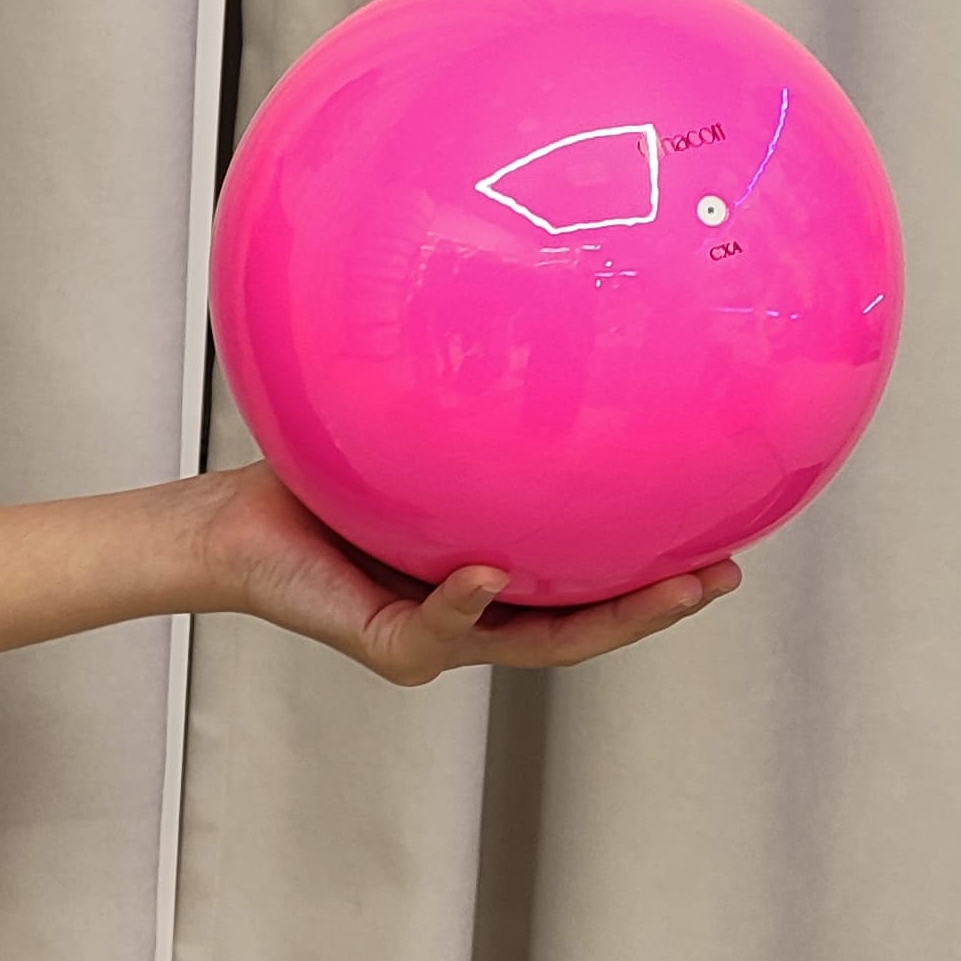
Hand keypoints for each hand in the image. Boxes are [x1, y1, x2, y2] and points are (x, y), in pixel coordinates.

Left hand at [198, 459, 741, 686]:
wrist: (235, 523)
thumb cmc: (317, 476)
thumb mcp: (408, 431)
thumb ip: (466, 405)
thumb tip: (527, 314)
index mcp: (494, 573)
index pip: (590, 580)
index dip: (656, 568)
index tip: (725, 535)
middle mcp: (477, 614)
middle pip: (589, 625)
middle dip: (660, 605)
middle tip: (724, 573)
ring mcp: (439, 638)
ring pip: (538, 645)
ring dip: (607, 620)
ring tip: (667, 589)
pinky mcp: (390, 646)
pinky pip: (437, 627)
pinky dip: (463, 602)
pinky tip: (488, 573)